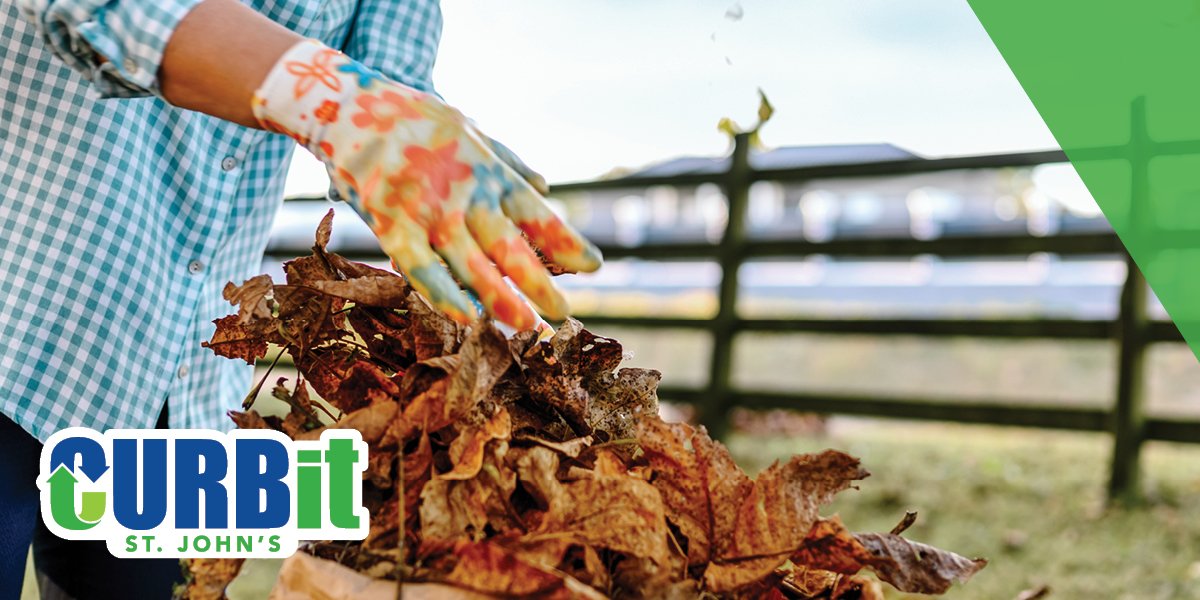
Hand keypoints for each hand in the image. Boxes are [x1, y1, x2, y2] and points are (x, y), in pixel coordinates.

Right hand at [251, 41, 601, 329]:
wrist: (349, 104)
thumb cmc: (416, 120)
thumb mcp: (470, 131)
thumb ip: (508, 162)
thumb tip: (547, 187)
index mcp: (489, 172)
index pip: (537, 214)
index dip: (567, 242)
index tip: (594, 265)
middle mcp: (466, 194)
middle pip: (511, 249)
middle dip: (541, 286)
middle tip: (564, 316)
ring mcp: (428, 210)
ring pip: (472, 266)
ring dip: (501, 300)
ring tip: (528, 327)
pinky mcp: (390, 223)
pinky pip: (420, 267)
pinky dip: (443, 294)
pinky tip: (466, 318)